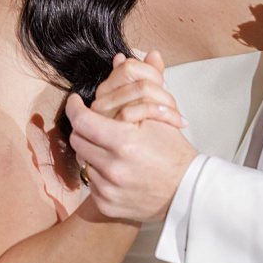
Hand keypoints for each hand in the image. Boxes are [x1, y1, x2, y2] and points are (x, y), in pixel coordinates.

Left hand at [65, 52, 198, 221]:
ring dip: (93, 152)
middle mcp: (112, 167)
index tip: (76, 102)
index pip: (82, 120)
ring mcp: (108, 189)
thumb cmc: (174, 153)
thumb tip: (123, 57)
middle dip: (84, 129)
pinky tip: (118, 171)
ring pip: (84, 161)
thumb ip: (139, 85)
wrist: (188, 193)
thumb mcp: (160, 116)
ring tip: (112, 149)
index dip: (74, 108)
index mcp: (124, 142)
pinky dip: (100, 175)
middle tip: (95, 124)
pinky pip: (91, 183)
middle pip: (78, 140)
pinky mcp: (107, 205)